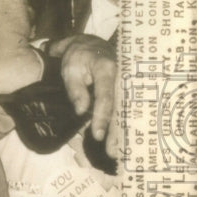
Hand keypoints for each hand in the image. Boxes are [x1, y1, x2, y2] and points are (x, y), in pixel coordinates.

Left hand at [48, 34, 116, 148]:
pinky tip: (118, 140)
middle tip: (112, 152)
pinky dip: (119, 124)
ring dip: (119, 131)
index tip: (97, 136)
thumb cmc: (78, 56)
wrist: (91, 44)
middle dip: (116, 131)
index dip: (101, 117)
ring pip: (123, 111)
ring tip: (115, 151)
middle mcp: (122, 79)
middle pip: (119, 108)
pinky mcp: (123, 91)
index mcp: (108, 70)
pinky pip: (121, 109)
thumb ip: (76, 89)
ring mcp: (125, 85)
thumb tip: (81, 111)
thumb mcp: (70, 68)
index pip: (105, 97)